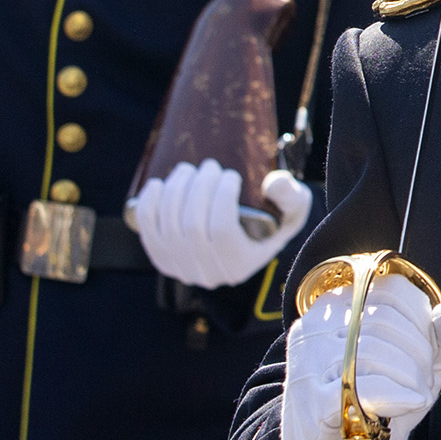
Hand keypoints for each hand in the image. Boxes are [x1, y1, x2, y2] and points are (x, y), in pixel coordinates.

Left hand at [129, 162, 312, 289]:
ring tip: (188, 170)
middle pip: (192, 227)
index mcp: (240, 264)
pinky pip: (147, 231)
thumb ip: (292, 195)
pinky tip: (157, 184)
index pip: (222, 230)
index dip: (221, 196)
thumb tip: (274, 183)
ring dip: (174, 191)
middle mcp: (208, 273)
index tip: (230, 174)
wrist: (245, 239)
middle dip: (197, 188)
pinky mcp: (161, 259)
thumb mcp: (293, 209)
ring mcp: (181, 268)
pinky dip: (148, 205)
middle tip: (209, 165)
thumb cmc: (272, 219)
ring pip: (168, 226)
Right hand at [283, 273, 440, 439]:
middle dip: (419, 354)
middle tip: (422, 382)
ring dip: (410, 378)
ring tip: (414, 397)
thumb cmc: (379, 402)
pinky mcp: (312, 403)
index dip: (422, 321)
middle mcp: (316, 326)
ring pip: (374, 352)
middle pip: (385, 321)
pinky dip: (396, 395)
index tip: (426, 352)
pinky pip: (363, 387)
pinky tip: (410, 403)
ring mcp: (309, 364)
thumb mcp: (417, 362)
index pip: (392, 291)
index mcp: (340, 305)